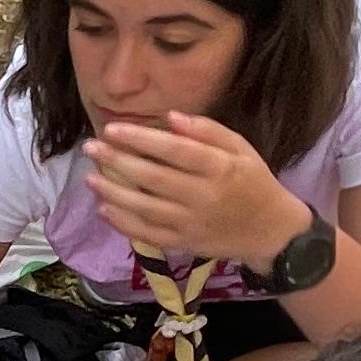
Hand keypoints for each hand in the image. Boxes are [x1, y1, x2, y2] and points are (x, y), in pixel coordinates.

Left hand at [85, 112, 309, 270]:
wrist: (271, 230)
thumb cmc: (254, 182)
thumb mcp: (240, 148)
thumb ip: (208, 131)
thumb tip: (171, 116)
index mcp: (220, 168)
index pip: (175, 151)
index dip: (141, 139)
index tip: (113, 129)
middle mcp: (204, 196)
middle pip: (154, 178)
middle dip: (117, 161)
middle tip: (90, 147)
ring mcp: (192, 223)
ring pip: (146, 208)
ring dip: (114, 192)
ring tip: (89, 176)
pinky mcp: (184, 244)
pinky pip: (148, 235)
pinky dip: (124, 224)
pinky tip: (104, 208)